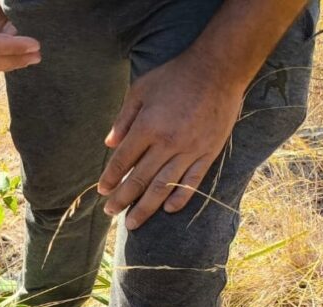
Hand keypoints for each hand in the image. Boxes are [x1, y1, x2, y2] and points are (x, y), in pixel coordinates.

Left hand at [97, 52, 244, 229]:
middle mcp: (167, 143)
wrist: (219, 69)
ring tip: (132, 222)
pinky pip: (192, 182)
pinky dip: (179, 198)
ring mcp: (189, 150)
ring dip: (145, 208)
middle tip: (110, 212)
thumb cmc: (176, 75)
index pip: (123, 160)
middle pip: (139, 179)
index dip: (111, 178)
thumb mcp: (142, 89)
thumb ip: (124, 119)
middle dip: (122, 199)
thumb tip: (109, 144)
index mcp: (148, 127)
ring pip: (162, 187)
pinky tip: (167, 209)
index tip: (103, 190)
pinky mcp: (208, 152)